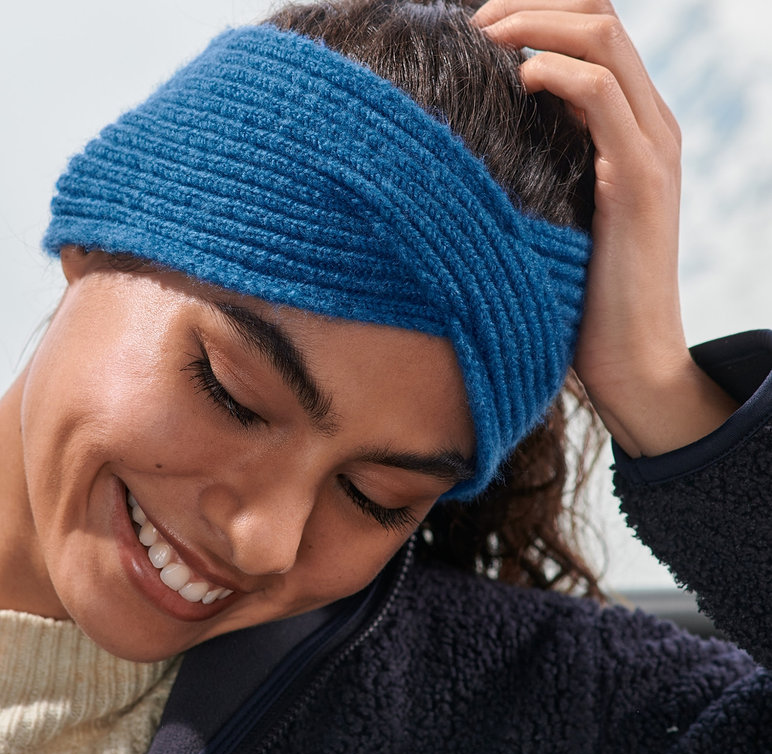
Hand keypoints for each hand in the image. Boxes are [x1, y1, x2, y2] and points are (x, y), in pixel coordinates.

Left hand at [474, 0, 736, 456]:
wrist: (627, 359)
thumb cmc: (576, 293)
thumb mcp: (553, 211)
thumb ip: (536, 165)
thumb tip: (470, 140)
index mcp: (627, 123)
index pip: (590, 26)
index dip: (530, 10)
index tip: (466, 27)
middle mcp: (647, 120)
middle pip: (596, 10)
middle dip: (524, 3)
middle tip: (463, 24)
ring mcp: (649, 144)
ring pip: (601, 36)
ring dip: (530, 24)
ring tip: (475, 42)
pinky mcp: (638, 178)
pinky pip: (600, 95)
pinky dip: (552, 73)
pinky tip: (509, 83)